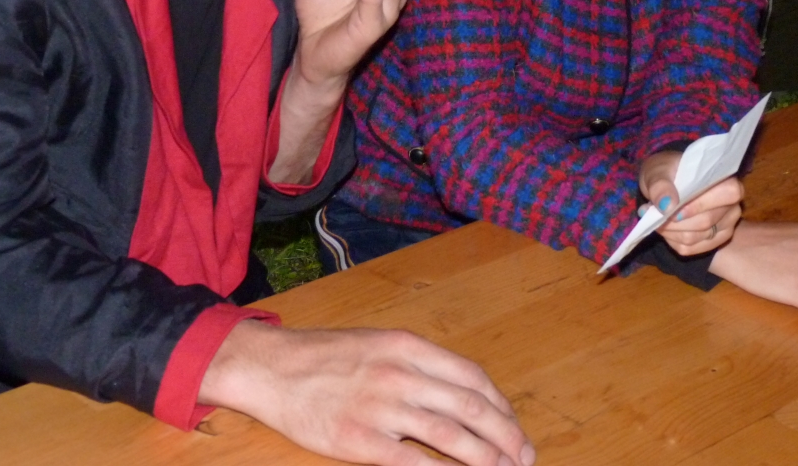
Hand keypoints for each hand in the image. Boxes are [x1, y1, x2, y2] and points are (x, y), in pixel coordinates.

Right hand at [200, 321, 534, 465]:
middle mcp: (401, 373)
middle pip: (471, 408)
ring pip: (451, 436)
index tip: (514, 427)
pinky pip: (413, 463)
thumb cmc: (327, 357)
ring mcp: (381, 407)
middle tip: (524, 458)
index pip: (472, 377)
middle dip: (505, 436)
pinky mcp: (359, 440)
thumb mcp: (380, 344)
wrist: (273, 368)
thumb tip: (464, 395)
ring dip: (485, 459)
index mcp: (409, 347)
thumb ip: (420, 365)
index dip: (500, 406)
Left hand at [638, 152, 742, 256]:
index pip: (727, 194)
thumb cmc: (666, 173)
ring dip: (670, 230)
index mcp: (726, 181)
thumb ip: (661, 185)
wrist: (665, 185)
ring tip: (655, 218)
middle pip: (706, 221)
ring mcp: (725, 226)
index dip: (699, 204)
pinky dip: (671, 239)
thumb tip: (667, 206)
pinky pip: (690, 248)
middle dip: (675, 220)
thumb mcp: (658, 171)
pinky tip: (664, 228)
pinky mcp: (713, 242)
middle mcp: (731, 206)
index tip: (673, 208)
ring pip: (696, 237)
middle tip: (652, 212)